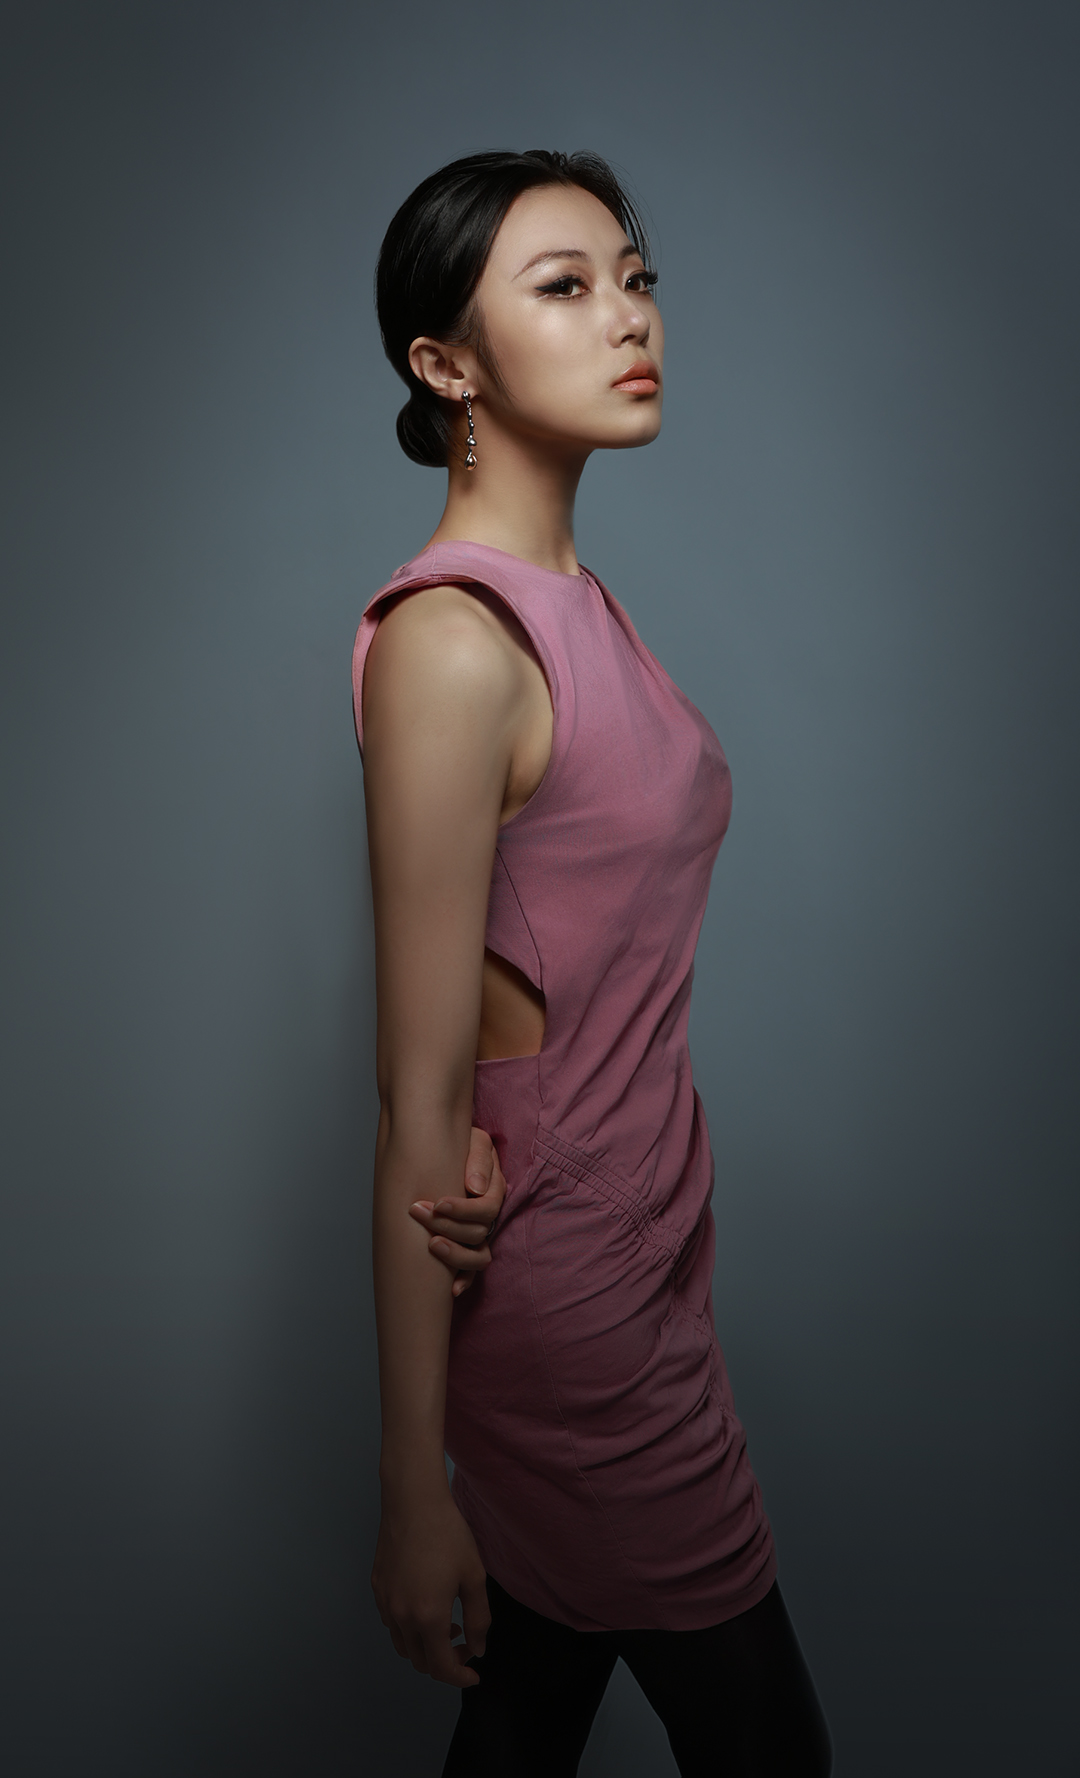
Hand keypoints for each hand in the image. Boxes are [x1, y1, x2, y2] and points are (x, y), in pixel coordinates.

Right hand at [372, 1490, 489, 1686]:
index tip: (474, 1674)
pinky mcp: (376, 1587)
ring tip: (446, 1624)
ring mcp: (385, 1603)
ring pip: (402, 1645)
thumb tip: (477, 1649)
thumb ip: (479, 1619)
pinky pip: (391, 1622)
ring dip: (425, 1646)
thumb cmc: (448, 1535)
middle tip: (464, 1643)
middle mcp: (401, 1616)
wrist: (413, 1501)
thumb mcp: (474, 1576)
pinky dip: (408, 1628)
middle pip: (420, 1661)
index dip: (459, 1677)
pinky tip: (424, 1604)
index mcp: (428, 1617)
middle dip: (444, 1662)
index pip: (441, 1668)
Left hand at [409, 1126, 506, 1295]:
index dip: (463, 1210)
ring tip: (430, 1245)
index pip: (487, 1209)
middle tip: (419, 1213)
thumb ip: (479, 1159)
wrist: (445, 1144)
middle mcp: (489, 1214)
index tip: (437, 1203)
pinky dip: (464, 1281)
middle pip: (479, 1233)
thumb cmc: (461, 1143)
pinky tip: (452, 1290)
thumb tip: (476, 1188)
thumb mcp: (474, 1141)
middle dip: (448, 1227)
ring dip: (455, 1255)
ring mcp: (480, 1232)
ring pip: (479, 1256)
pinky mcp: (468, 1245)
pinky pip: (473, 1270)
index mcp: (494, 1189)